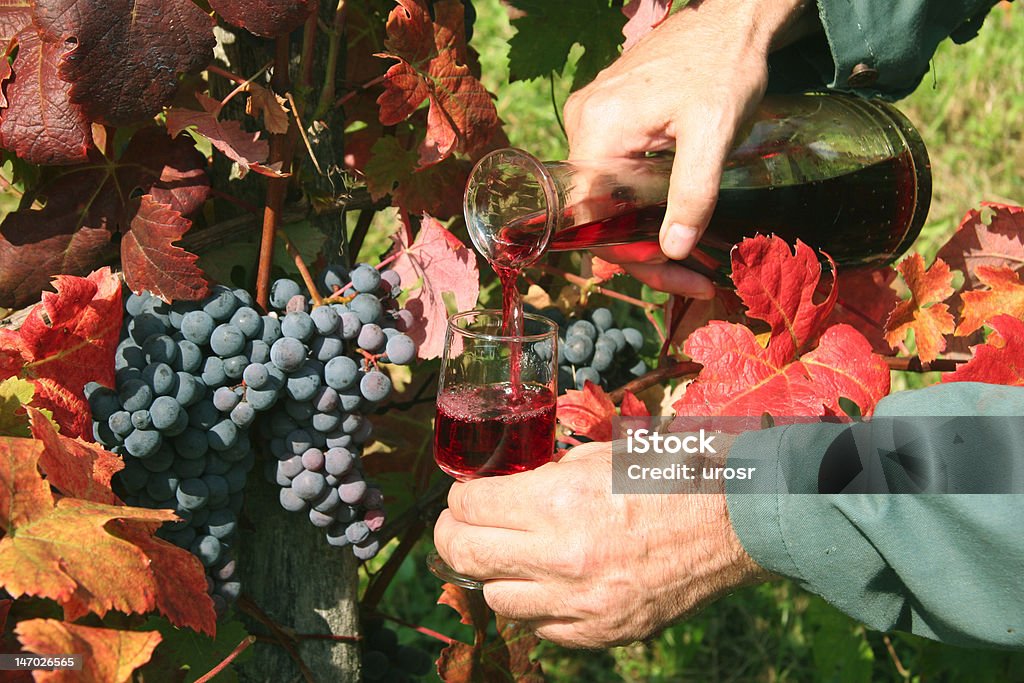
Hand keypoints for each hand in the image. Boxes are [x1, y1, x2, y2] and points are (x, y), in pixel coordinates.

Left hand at [432, 441, 768, 647]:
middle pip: (467, 556)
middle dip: (452, 537)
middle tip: (458, 527)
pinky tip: (551, 581)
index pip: (471, 506)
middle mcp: (562, 558)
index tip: (463, 496)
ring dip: (494, 573)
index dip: (458, 498)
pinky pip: (541, 626)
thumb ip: (543, 476)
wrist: (731, 524)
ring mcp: (581, 604)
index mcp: (558, 503)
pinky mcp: (601, 633)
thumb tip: (500, 487)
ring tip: (509, 554)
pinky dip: (537, 604)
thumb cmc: (665, 477)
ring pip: (498, 599)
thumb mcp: (596, 456)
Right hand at [563, 0, 811, 297]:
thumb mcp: (715, 133)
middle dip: (644, 250)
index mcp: (598, 130)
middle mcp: (582, 124)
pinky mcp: (607, 115)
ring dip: (643, 228)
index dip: (633, 258)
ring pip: (607, 196)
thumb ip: (693, 193)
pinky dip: (640, 201)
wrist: (731, 18)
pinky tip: (669, 218)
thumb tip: (674, 251)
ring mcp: (591, 118)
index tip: (681, 278)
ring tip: (688, 254)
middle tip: (693, 275)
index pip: (594, 219)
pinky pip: (613, 172)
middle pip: (600, 213)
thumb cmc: (725, 67)